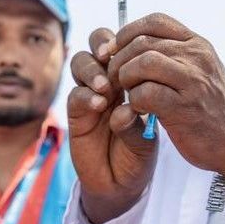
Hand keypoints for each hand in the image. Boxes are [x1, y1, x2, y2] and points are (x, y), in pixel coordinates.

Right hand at [68, 28, 158, 223]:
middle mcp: (108, 82)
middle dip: (101, 44)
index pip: (124, 46)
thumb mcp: (148, 134)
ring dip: (91, 69)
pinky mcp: (77, 115)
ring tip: (105, 86)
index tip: (136, 45)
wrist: (122, 184)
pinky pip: (76, 96)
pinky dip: (86, 96)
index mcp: (130, 78)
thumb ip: (139, 117)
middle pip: (96, 46)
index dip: (125, 40)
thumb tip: (126, 106)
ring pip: (81, 65)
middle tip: (109, 54)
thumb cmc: (139, 155)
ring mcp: (90, 97)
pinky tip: (99, 105)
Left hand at [104, 13, 224, 178]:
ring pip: (143, 63)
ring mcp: (192, 81)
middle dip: (119, 61)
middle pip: (142, 42)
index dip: (126, 34)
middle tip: (114, 80)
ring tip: (127, 94)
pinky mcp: (184, 108)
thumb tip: (133, 45)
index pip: (155, 21)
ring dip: (125, 79)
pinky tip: (139, 110)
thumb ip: (172, 56)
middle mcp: (196, 57)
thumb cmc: (208, 108)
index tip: (115, 53)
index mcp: (197, 44)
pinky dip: (134, 100)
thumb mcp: (197, 72)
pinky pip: (145, 93)